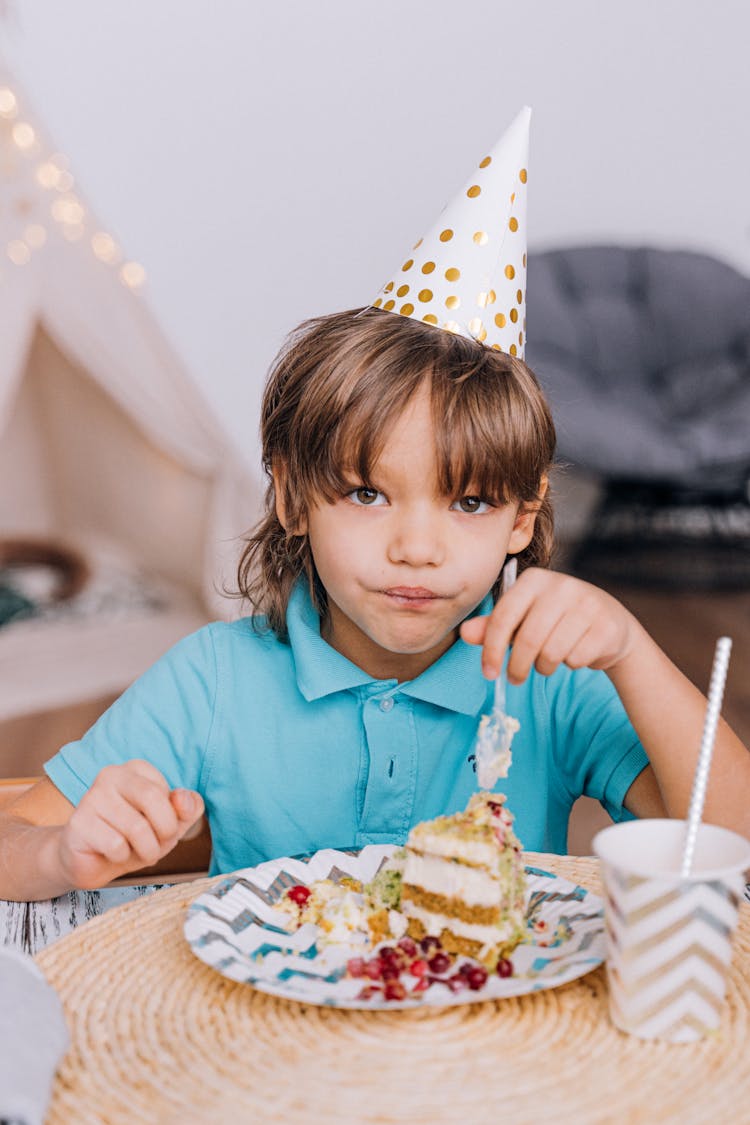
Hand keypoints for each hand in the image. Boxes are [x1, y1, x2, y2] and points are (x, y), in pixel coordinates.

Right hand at [57, 759, 203, 889]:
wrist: (92, 863)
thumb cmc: (133, 839)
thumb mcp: (170, 824)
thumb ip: (188, 808)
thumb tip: (183, 798)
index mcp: (137, 769)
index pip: (171, 792)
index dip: (172, 820)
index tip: (158, 828)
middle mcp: (112, 774)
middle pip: (153, 798)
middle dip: (164, 833)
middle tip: (154, 846)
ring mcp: (91, 796)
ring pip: (137, 827)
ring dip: (145, 851)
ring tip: (132, 851)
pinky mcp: (79, 822)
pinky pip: (116, 845)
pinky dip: (121, 857)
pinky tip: (110, 853)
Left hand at [460, 567, 639, 681]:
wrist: (608, 621)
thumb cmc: (555, 620)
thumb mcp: (522, 619)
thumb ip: (493, 626)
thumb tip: (465, 633)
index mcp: (534, 579)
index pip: (504, 616)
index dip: (491, 649)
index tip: (488, 673)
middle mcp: (562, 586)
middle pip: (528, 639)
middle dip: (516, 667)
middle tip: (514, 679)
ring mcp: (587, 604)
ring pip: (552, 653)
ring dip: (544, 667)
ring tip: (547, 661)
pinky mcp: (606, 626)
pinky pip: (575, 660)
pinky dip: (569, 665)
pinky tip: (574, 653)